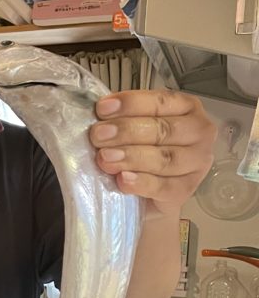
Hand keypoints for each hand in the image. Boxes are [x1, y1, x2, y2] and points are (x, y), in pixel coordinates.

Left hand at [90, 89, 215, 215]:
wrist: (147, 195)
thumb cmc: (142, 152)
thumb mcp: (134, 129)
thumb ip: (123, 119)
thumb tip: (100, 115)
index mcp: (187, 107)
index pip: (161, 101)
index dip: (131, 104)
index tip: (102, 109)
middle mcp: (199, 132)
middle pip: (162, 129)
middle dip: (126, 131)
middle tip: (98, 135)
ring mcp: (197, 163)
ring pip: (164, 158)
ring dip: (131, 157)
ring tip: (105, 158)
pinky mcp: (187, 190)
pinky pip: (164, 186)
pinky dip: (142, 183)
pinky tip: (123, 179)